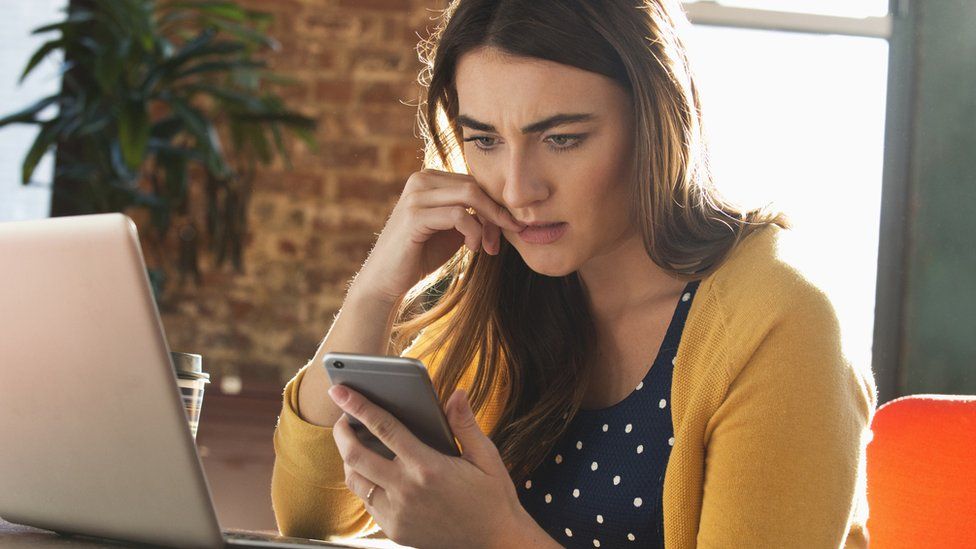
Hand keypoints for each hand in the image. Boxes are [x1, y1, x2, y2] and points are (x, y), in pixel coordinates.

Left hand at [328, 384, 530, 548]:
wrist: (494, 542)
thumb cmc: (492, 496)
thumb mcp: (486, 457)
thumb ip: (465, 424)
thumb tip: (457, 393)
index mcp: (428, 467)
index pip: (384, 428)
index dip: (358, 406)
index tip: (340, 391)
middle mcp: (406, 490)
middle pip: (355, 455)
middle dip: (342, 431)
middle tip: (342, 417)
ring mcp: (397, 513)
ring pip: (355, 481)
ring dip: (349, 459)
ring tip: (355, 443)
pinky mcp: (395, 530)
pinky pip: (367, 502)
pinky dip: (364, 483)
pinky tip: (373, 472)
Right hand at [349, 169, 524, 303]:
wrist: (387, 279)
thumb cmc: (421, 254)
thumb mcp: (453, 229)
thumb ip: (473, 214)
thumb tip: (505, 208)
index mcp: (429, 178)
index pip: (474, 181)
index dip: (494, 204)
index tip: (506, 229)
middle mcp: (421, 179)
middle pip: (475, 185)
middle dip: (495, 213)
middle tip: (501, 239)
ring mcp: (416, 196)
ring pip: (470, 195)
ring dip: (487, 223)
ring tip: (486, 246)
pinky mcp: (414, 216)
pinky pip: (459, 215)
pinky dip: (473, 232)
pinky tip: (472, 248)